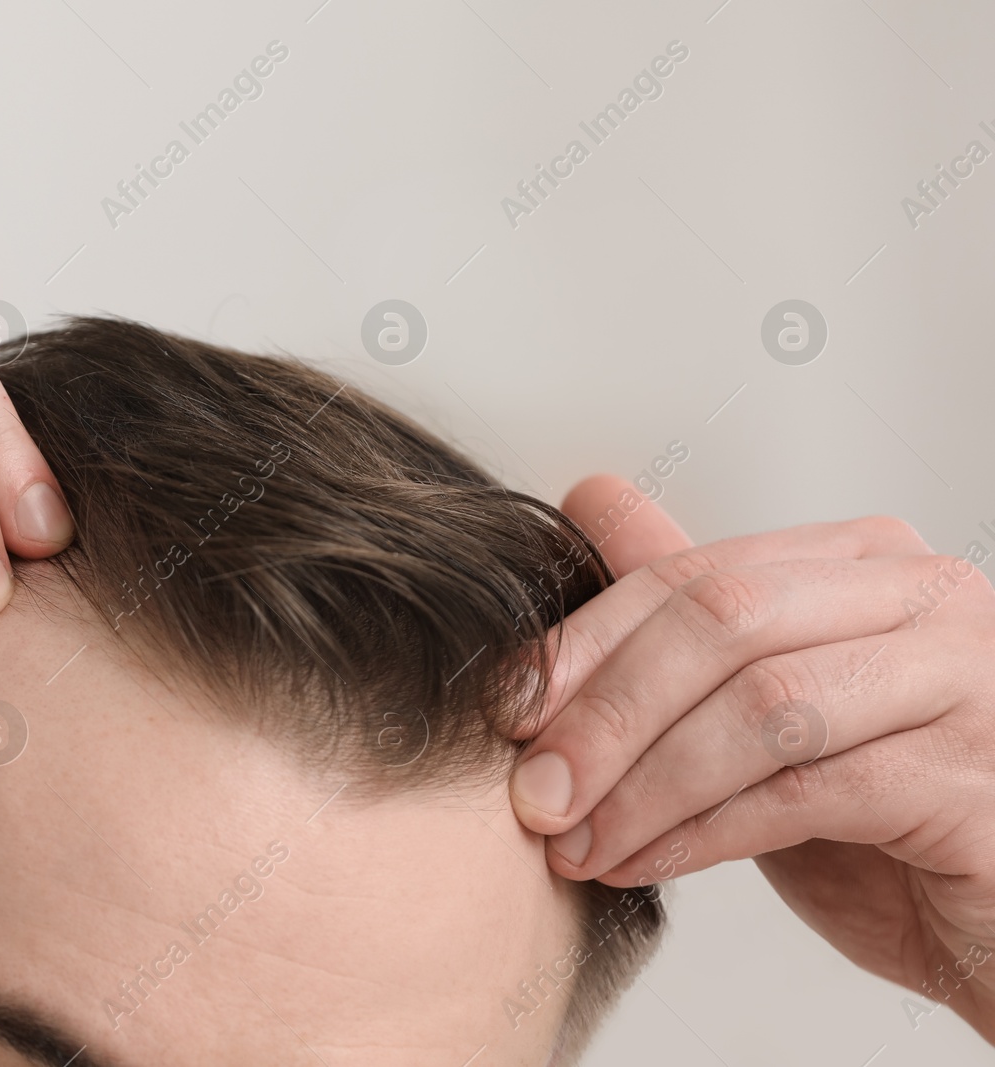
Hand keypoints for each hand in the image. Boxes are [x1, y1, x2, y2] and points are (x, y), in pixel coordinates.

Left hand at [514, 475, 994, 1040]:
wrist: (994, 925)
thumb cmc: (886, 814)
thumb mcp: (767, 705)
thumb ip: (690, 612)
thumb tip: (594, 500)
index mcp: (865, 563)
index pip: (694, 575)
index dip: (587, 643)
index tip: (510, 709)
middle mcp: (923, 599)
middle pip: (722, 621)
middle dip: (606, 711)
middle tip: (533, 788)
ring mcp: (964, 679)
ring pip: (763, 707)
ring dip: (644, 784)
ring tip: (577, 840)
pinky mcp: (974, 776)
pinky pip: (808, 793)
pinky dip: (702, 833)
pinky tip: (642, 861)